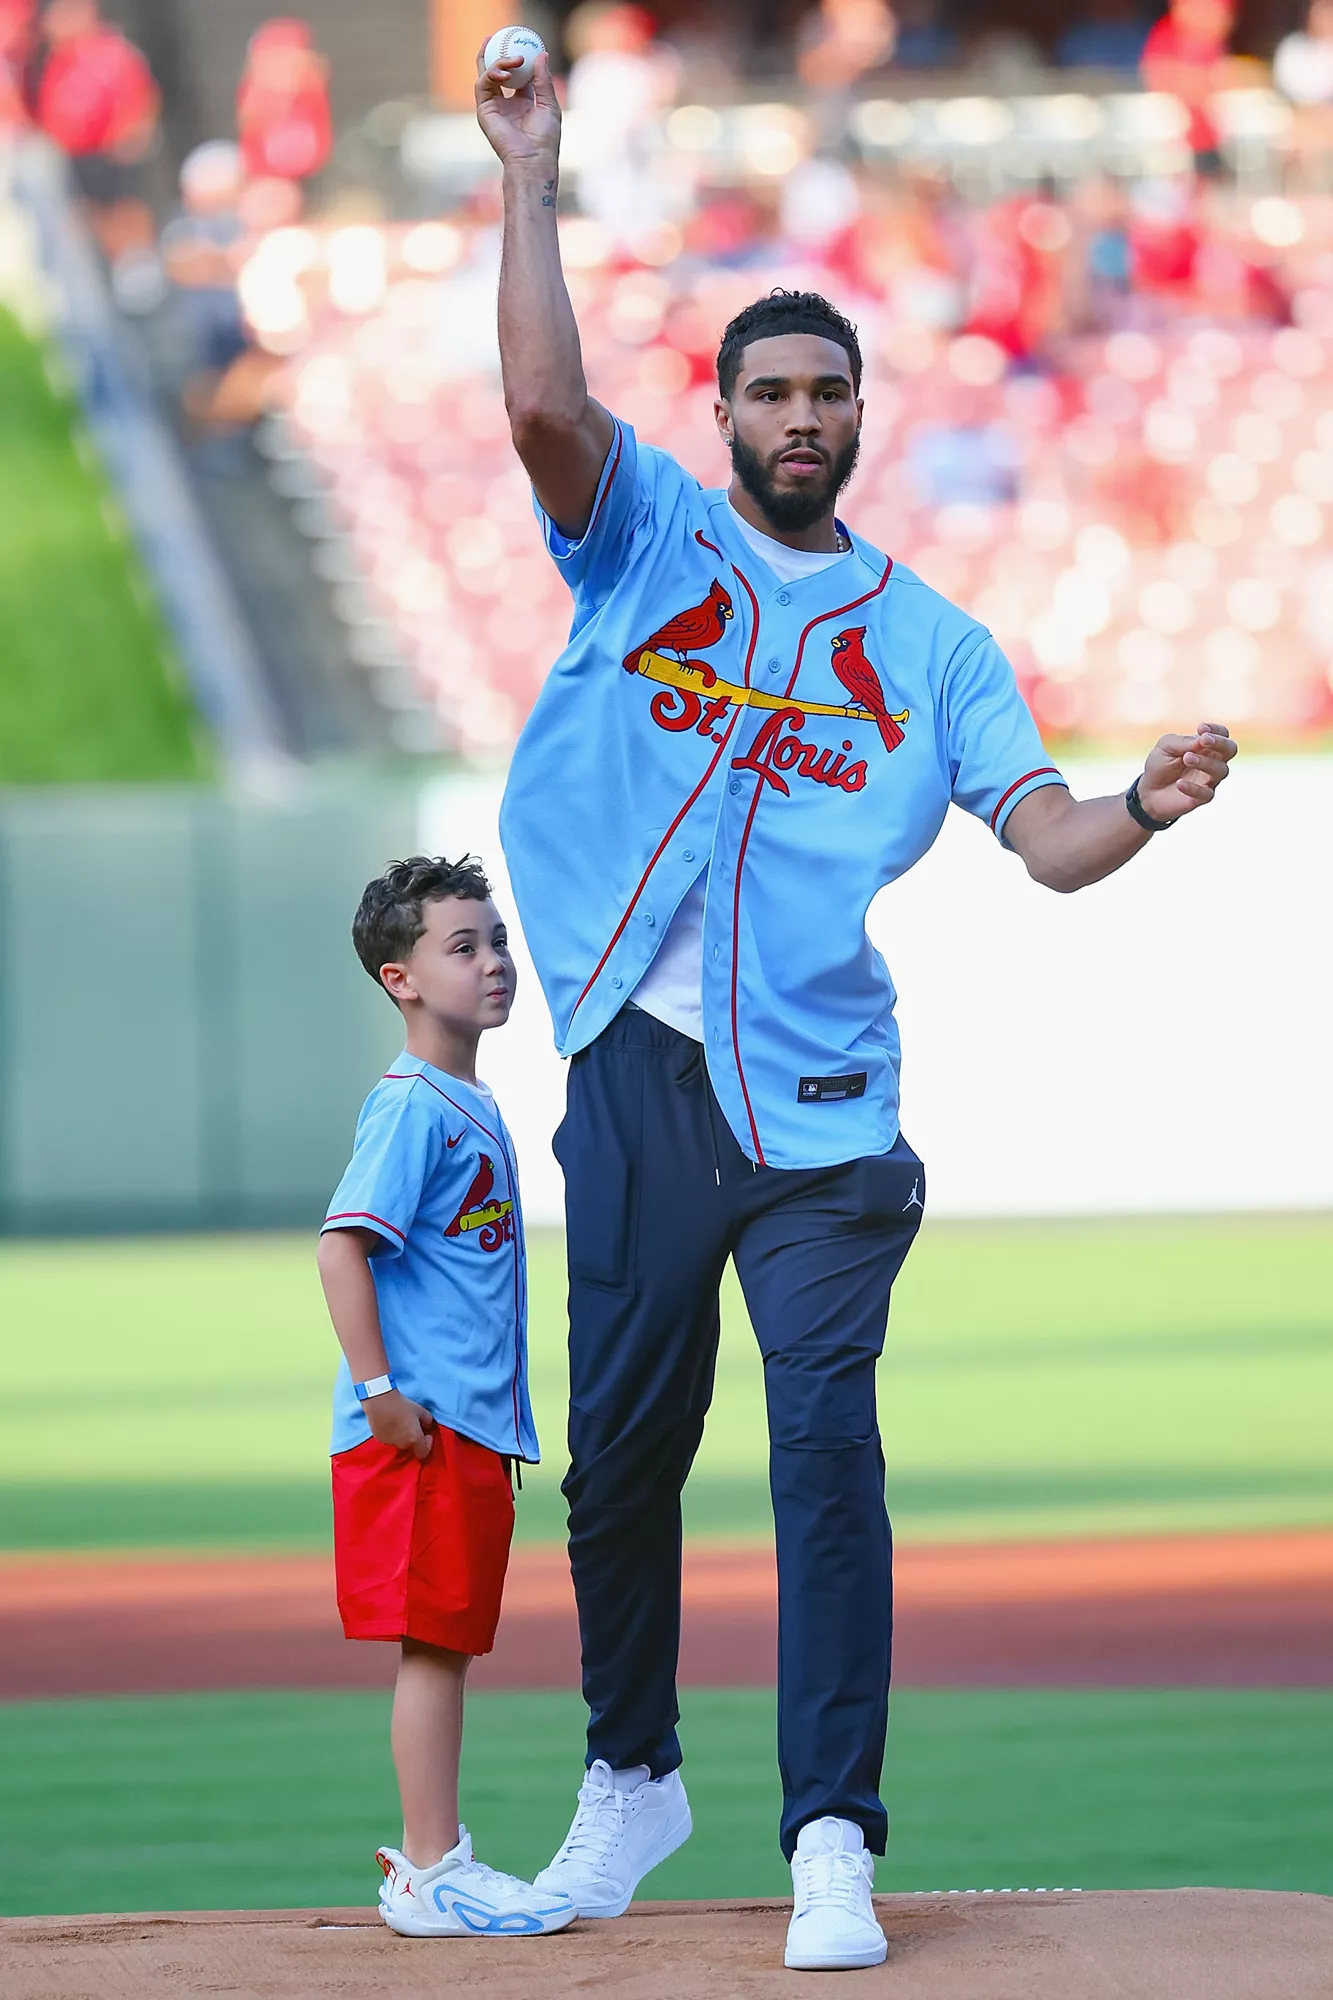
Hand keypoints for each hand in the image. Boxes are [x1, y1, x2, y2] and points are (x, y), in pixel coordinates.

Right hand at [364, 1389, 433, 1459]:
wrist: (380, 1401)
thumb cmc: (402, 1405)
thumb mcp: (420, 1410)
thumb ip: (427, 1420)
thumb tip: (427, 1425)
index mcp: (414, 1439)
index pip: (423, 1453)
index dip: (428, 1445)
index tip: (427, 1435)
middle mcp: (402, 1445)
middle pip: (411, 1446)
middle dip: (414, 1438)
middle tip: (413, 1425)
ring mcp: (390, 1443)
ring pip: (399, 1442)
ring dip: (402, 1436)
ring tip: (399, 1422)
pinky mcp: (380, 1439)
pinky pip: (389, 1439)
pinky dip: (392, 1434)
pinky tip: (390, 1422)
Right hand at [475, 46, 560, 170]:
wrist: (533, 159)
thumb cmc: (545, 139)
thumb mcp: (549, 104)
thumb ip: (543, 80)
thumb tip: (541, 54)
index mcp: (521, 103)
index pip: (515, 75)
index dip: (515, 58)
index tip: (519, 43)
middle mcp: (505, 104)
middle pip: (495, 72)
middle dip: (493, 53)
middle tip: (495, 36)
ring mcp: (493, 107)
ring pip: (488, 75)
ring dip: (499, 62)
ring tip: (515, 60)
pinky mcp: (484, 111)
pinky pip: (482, 85)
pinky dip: (491, 74)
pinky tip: (505, 72)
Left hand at [1137, 722, 1236, 822]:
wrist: (1148, 792)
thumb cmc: (1160, 764)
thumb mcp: (1166, 746)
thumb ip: (1183, 742)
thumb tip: (1202, 740)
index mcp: (1206, 746)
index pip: (1222, 734)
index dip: (1216, 730)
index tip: (1201, 728)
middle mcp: (1213, 761)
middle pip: (1231, 749)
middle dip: (1220, 743)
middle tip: (1204, 740)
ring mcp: (1209, 780)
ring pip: (1220, 770)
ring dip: (1205, 762)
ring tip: (1186, 758)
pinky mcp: (1202, 798)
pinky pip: (1206, 793)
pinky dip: (1193, 788)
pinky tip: (1179, 783)